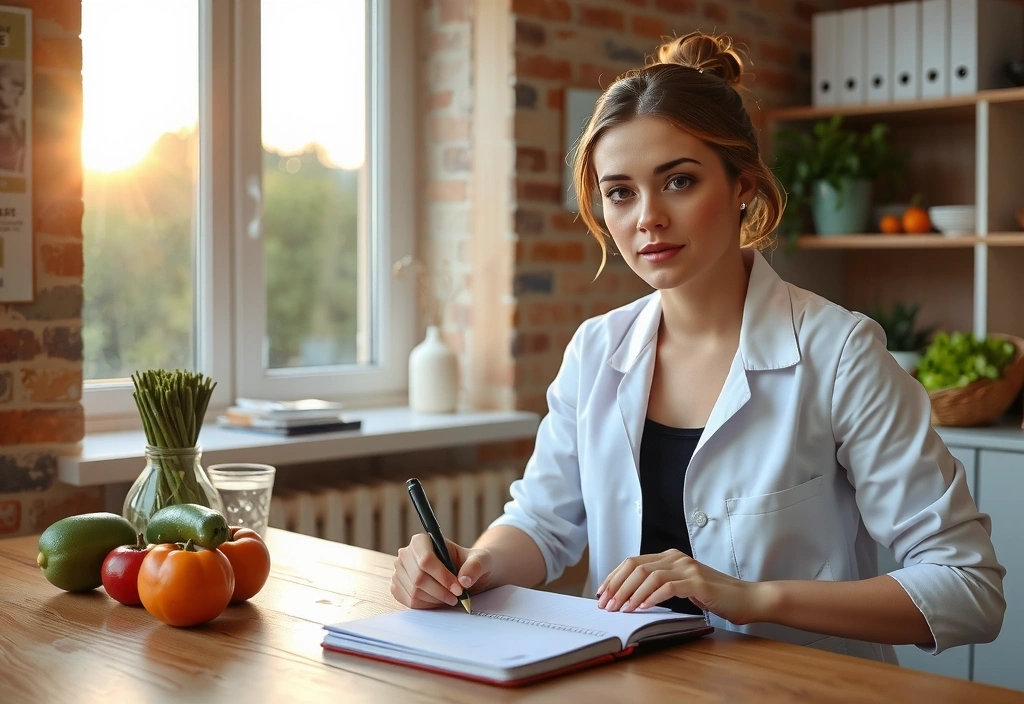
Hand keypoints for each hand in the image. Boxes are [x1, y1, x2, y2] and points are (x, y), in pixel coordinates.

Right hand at [390, 533, 493, 609]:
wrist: (463, 574)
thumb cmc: (471, 563)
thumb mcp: (481, 560)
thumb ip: (475, 566)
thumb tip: (463, 580)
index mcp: (423, 541)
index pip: (425, 559)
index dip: (442, 576)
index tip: (459, 588)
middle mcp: (406, 554)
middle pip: (418, 578)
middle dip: (441, 591)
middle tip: (457, 597)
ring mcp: (400, 571)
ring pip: (414, 592)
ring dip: (435, 600)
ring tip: (450, 598)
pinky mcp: (398, 587)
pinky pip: (409, 601)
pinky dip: (427, 606)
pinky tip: (439, 601)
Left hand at [597, 549, 764, 625]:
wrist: (747, 598)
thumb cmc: (715, 596)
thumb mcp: (682, 588)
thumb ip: (661, 586)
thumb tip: (629, 598)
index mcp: (670, 557)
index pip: (633, 562)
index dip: (614, 577)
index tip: (602, 593)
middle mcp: (676, 558)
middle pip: (636, 567)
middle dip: (617, 586)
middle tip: (606, 605)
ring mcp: (687, 568)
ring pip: (649, 576)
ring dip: (631, 593)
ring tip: (620, 609)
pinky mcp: (697, 582)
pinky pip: (667, 587)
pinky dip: (651, 597)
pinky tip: (641, 608)